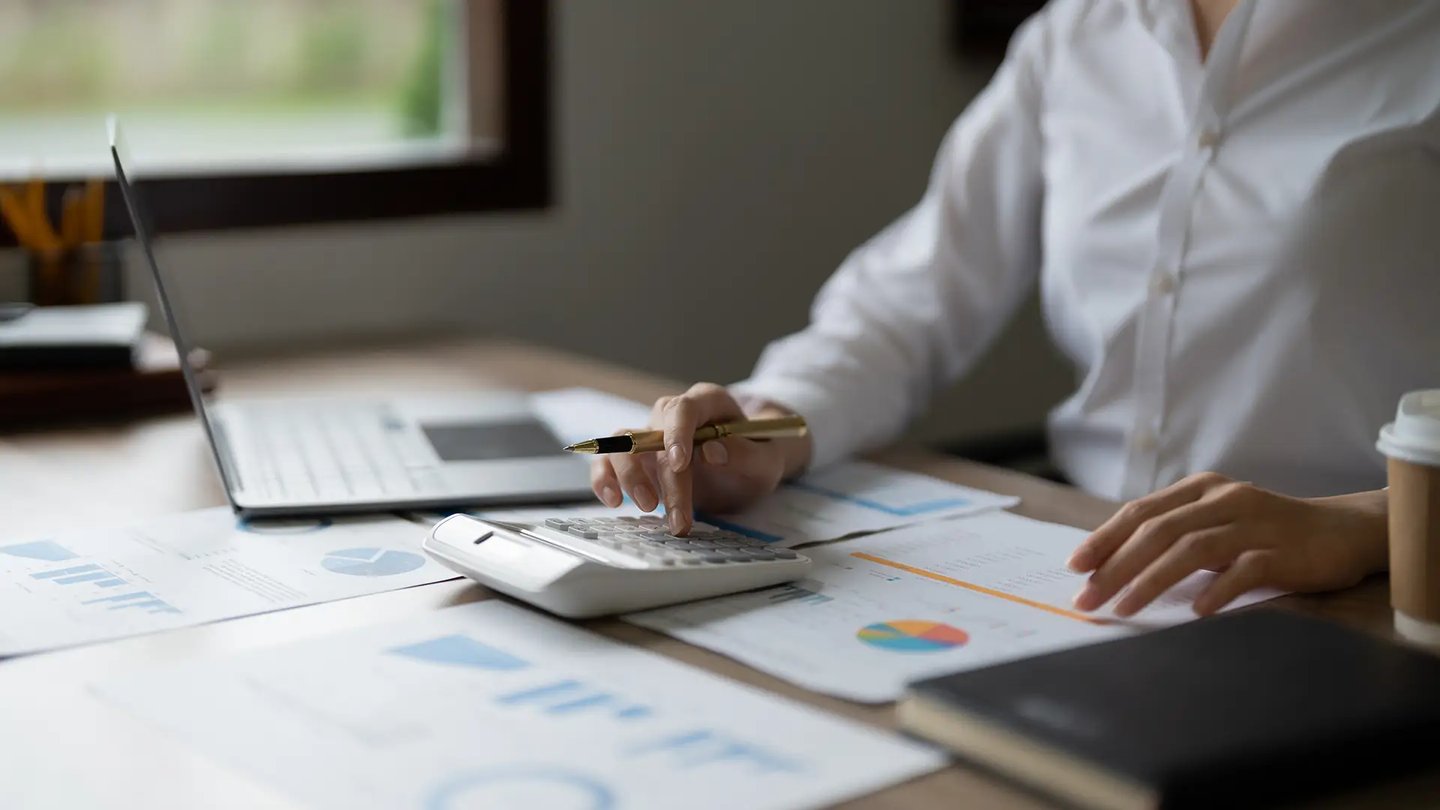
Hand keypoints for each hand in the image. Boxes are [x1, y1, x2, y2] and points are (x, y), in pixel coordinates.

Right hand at [588, 383, 811, 535]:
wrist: (747, 471)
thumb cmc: (757, 460)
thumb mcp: (766, 462)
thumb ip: (745, 454)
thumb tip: (713, 452)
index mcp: (709, 403)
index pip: (684, 408)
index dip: (677, 433)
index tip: (679, 464)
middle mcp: (675, 415)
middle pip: (654, 433)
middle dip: (664, 478)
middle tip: (679, 517)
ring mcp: (653, 435)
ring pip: (623, 443)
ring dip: (629, 477)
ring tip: (648, 508)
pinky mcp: (638, 459)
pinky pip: (609, 461)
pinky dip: (604, 479)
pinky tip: (613, 501)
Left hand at [1066, 472, 1387, 616]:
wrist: (1344, 531)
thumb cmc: (1268, 533)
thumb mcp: (1216, 524)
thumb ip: (1174, 535)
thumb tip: (1113, 568)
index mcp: (1199, 490)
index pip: (1140, 512)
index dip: (1104, 539)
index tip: (1074, 567)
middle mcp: (1222, 500)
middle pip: (1157, 531)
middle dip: (1116, 567)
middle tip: (1088, 599)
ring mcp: (1254, 523)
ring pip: (1191, 548)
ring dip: (1152, 581)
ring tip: (1124, 609)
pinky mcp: (1283, 550)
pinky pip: (1245, 570)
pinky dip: (1217, 589)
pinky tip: (1195, 610)